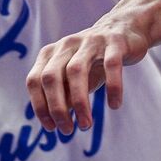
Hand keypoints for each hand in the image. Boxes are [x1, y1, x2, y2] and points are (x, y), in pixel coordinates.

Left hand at [25, 16, 148, 133]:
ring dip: (79, 102)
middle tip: (67, 130)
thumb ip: (63, 95)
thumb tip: (55, 122)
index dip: (40, 106)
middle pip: (51, 76)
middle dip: (56, 107)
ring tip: (86, 125)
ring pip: (76, 71)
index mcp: (52, 52)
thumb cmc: (94, 60)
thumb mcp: (75, 78)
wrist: (125, 29)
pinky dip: (112, 87)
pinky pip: (111, 65)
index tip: (51, 128)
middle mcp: (67, 44)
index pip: (35, 80)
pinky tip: (114, 105)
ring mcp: (90, 41)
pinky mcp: (114, 42)